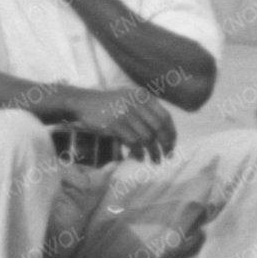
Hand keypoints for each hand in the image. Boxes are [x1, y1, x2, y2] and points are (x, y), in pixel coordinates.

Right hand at [60, 85, 176, 162]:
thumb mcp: (130, 99)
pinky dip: (139, 152)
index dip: (171, 133)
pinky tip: (140, 157)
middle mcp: (136, 103)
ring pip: (147, 138)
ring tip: (155, 160)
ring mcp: (125, 113)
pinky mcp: (115, 124)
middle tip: (167, 156)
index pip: (165, 117)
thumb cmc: (110, 104)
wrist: (84, 102)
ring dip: (153, 152)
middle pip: (158, 128)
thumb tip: (166, 135)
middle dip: (165, 145)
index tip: (172, 145)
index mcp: (143, 97)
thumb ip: (147, 111)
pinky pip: (133, 142)